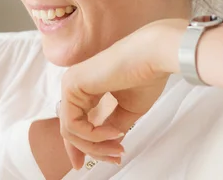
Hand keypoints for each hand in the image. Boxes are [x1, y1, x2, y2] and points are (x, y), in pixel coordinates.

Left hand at [58, 18, 187, 168]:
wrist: (153, 57)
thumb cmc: (145, 77)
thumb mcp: (127, 110)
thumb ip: (111, 126)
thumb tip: (106, 143)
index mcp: (86, 88)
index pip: (74, 122)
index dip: (79, 146)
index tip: (84, 165)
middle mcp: (75, 85)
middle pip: (70, 130)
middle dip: (92, 150)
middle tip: (115, 158)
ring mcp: (71, 84)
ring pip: (70, 130)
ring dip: (96, 146)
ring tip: (118, 146)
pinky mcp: (71, 85)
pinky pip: (73, 124)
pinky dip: (93, 135)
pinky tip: (114, 131)